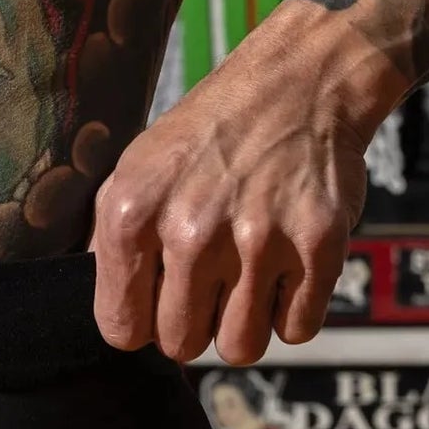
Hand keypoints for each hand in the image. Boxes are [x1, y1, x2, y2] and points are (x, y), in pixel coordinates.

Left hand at [90, 21, 373, 365]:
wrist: (301, 79)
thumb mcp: (134, 172)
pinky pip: (296, 330)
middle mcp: (191, 229)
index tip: (161, 294)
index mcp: (132, 214)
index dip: (143, 320)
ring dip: (244, 324)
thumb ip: (109, 247)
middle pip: (181, 346)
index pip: (122, 330)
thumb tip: (111, 316)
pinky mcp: (319, 245)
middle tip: (212, 279)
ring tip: (248, 276)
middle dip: (195, 322)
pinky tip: (286, 267)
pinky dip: (293, 311)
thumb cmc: (209, 137)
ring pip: (240, 349)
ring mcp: (258, 239)